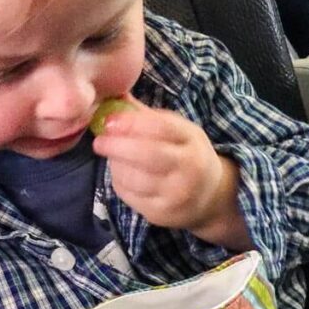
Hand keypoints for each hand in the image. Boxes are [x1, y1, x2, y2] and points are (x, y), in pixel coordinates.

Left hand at [92, 99, 251, 249]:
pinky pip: (129, 196)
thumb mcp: (177, 131)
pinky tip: (122, 175)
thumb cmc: (186, 155)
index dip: (130, 123)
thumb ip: (146, 116)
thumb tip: (114, 95)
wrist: (209, 196)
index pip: (160, 127)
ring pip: (134, 178)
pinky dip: (119, 182)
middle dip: (116, 146)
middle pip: (147, 154)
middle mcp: (188, 167)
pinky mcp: (161, 213)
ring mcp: (176, 193)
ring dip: (115, 165)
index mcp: (191, 140)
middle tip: (99, 142)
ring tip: (113, 157)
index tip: (108, 121)